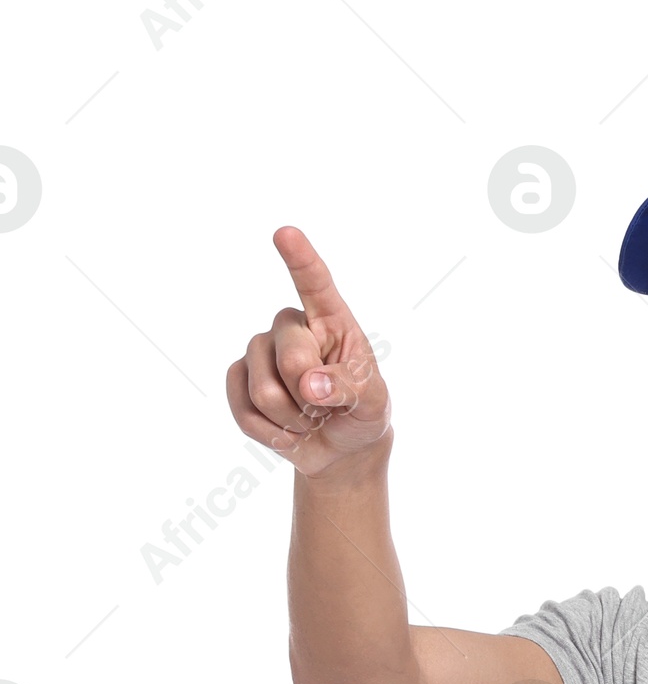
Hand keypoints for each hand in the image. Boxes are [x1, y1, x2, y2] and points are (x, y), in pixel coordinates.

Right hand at [225, 227, 390, 476]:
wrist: (341, 449)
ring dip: (293, 422)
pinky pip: (244, 411)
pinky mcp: (239, 380)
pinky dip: (272, 435)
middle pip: (290, 358)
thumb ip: (351, 387)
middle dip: (311, 398)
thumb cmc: (361, 412)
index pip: (315, 283)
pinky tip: (288, 431)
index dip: (300, 259)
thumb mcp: (373, 402)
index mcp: (330, 319)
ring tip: (309, 420)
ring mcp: (260, 351)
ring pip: (264, 392)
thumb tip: (310, 384)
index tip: (285, 233)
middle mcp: (290, 327)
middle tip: (326, 408)